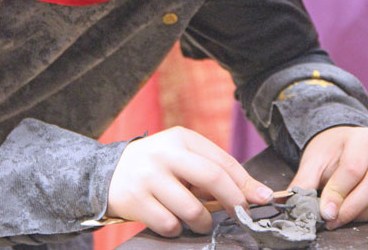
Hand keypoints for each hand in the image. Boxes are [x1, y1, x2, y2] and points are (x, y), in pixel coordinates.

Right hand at [107, 127, 272, 236]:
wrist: (105, 173)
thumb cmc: (157, 167)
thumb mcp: (181, 157)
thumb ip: (210, 169)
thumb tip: (252, 192)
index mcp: (183, 138)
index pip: (223, 160)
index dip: (246, 182)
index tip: (261, 198)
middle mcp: (166, 153)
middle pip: (212, 178)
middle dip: (234, 201)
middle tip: (241, 215)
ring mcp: (149, 176)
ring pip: (191, 208)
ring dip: (204, 222)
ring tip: (202, 223)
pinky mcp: (134, 200)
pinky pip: (168, 224)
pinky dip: (178, 230)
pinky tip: (175, 224)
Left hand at [290, 126, 367, 229]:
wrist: (352, 142)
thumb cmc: (334, 150)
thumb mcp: (315, 160)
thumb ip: (304, 181)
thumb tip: (290, 202)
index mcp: (364, 138)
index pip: (353, 169)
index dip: (338, 194)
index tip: (325, 212)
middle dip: (350, 209)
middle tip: (332, 220)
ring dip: (361, 215)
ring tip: (343, 214)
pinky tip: (358, 211)